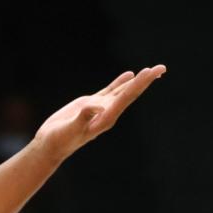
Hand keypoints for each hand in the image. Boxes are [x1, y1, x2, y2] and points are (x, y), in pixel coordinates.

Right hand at [34, 66, 165, 161]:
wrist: (50, 145)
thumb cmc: (60, 140)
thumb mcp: (70, 129)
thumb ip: (83, 117)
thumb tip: (98, 106)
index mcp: (106, 118)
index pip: (126, 97)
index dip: (139, 84)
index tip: (150, 72)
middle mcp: (107, 113)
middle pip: (130, 93)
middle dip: (146, 80)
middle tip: (162, 67)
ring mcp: (100, 108)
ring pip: (123, 91)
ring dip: (137, 81)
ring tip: (151, 71)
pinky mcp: (90, 105)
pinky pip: (110, 90)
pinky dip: (120, 82)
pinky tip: (129, 75)